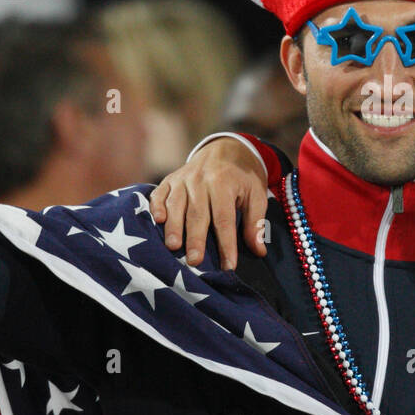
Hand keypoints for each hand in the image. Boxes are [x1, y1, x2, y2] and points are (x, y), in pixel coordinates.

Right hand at [148, 138, 269, 269]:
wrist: (225, 148)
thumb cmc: (242, 177)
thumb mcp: (256, 194)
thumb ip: (255, 221)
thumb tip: (259, 251)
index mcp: (224, 183)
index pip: (224, 218)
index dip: (226, 243)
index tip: (228, 266)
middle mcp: (201, 180)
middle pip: (198, 213)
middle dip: (195, 238)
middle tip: (194, 261)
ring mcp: (183, 179)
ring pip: (176, 204)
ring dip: (173, 226)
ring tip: (173, 247)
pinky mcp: (170, 180)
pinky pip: (160, 193)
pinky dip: (156, 206)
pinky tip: (156, 220)